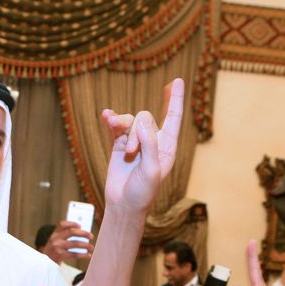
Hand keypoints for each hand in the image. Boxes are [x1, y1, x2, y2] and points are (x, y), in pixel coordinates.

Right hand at [41, 220, 93, 262]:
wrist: (43, 265)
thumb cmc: (53, 253)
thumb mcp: (54, 242)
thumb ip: (64, 237)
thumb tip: (82, 233)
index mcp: (54, 234)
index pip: (62, 224)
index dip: (72, 223)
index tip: (80, 226)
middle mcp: (55, 239)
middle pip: (72, 232)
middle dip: (84, 233)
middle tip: (91, 236)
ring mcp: (57, 247)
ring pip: (76, 243)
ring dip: (86, 245)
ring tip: (91, 247)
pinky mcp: (60, 255)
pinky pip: (75, 254)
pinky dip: (83, 255)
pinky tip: (88, 255)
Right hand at [101, 79, 183, 213]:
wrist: (123, 204)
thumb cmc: (143, 191)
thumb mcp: (151, 169)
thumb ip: (149, 145)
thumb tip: (142, 121)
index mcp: (167, 146)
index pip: (173, 117)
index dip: (176, 99)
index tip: (178, 81)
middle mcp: (153, 140)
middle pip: (145, 118)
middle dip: (136, 131)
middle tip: (131, 152)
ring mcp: (135, 141)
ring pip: (130, 120)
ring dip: (124, 131)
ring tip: (123, 150)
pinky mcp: (118, 144)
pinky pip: (116, 125)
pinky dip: (111, 120)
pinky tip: (106, 116)